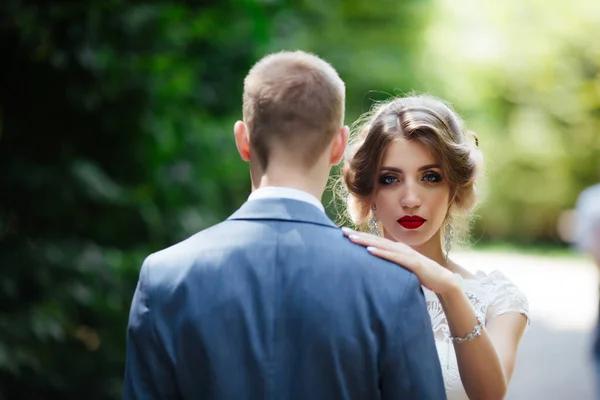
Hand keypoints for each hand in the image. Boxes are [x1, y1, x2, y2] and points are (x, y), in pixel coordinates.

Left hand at [341, 227, 456, 293]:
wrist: (442, 280)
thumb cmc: (420, 275)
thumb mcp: (402, 269)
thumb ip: (390, 266)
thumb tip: (376, 268)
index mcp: (396, 249)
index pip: (374, 241)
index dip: (360, 236)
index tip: (344, 233)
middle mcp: (399, 248)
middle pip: (375, 240)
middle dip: (358, 235)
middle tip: (341, 231)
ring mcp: (405, 254)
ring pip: (382, 246)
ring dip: (366, 242)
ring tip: (351, 239)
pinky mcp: (412, 263)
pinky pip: (394, 257)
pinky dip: (381, 253)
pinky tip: (370, 251)